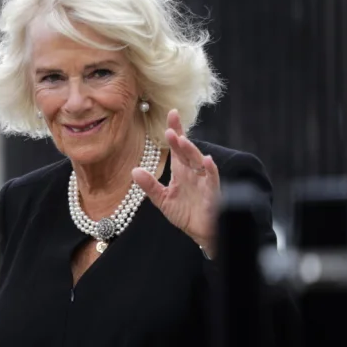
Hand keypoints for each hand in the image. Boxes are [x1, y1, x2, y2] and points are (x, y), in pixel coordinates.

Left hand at [132, 109, 220, 255]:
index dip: (175, 130)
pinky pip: (212, 178)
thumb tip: (134, 170)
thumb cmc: (185, 213)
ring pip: (198, 161)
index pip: (177, 147)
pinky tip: (205, 160)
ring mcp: (204, 181)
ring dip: (190, 150)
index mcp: (181, 170)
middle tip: (169, 128)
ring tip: (181, 140)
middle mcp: (193, 172)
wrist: (201, 233)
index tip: (171, 113)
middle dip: (179, 138)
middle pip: (186, 150)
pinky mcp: (212, 192)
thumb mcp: (162, 199)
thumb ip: (149, 186)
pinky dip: (209, 169)